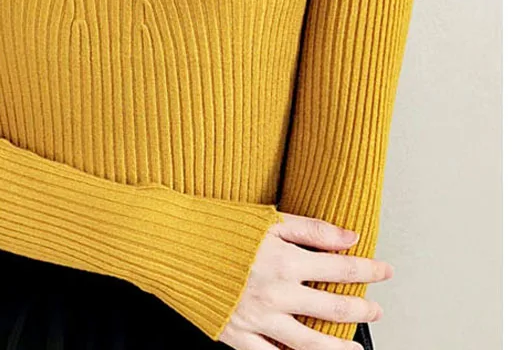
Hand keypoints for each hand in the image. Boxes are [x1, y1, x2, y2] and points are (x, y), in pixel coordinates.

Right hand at [218, 212, 392, 349]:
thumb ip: (311, 229)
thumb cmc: (215, 226)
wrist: (171, 243)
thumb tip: (350, 237)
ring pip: (311, 346)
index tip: (385, 272)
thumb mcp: (266, 219)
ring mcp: (258, 320)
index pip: (341, 268)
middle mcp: (277, 294)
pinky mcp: (237, 336)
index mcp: (285, 261)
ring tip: (356, 349)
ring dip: (339, 348)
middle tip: (376, 310)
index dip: (369, 271)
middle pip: (333, 309)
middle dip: (361, 310)